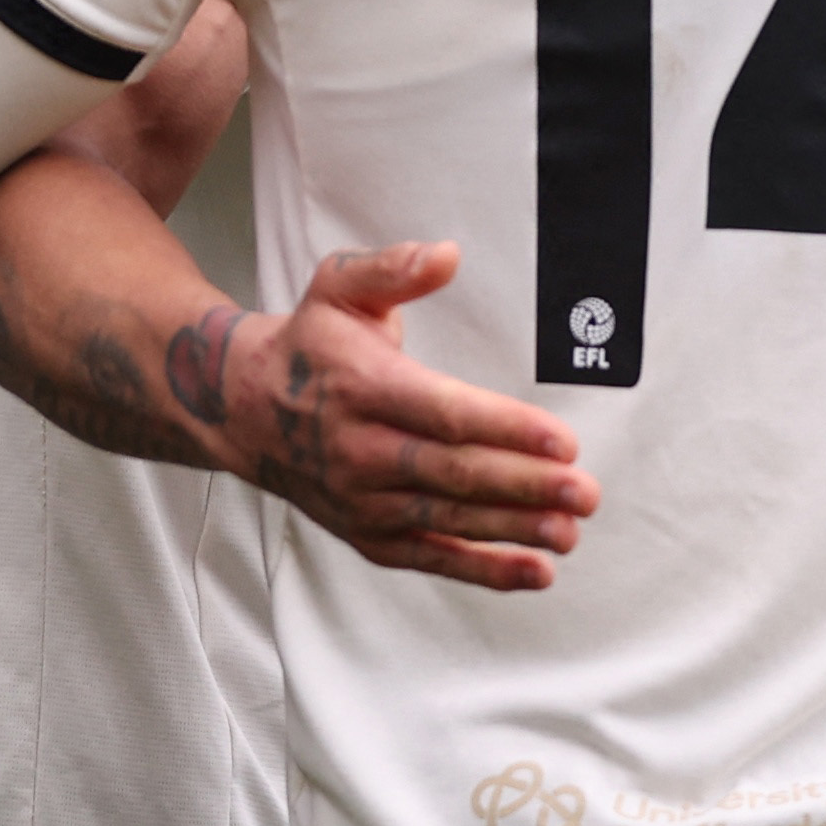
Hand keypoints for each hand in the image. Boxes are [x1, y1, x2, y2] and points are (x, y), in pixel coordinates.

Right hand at [186, 243, 595, 589]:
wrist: (242, 408)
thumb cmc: (308, 345)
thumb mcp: (338, 289)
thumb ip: (393, 269)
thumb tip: (447, 254)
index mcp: (361, 385)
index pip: (443, 413)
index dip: (505, 428)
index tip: (561, 440)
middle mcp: (358, 449)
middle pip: (453, 473)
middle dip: (524, 484)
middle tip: (583, 490)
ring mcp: (361, 499)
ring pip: (447, 520)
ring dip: (513, 529)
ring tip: (570, 529)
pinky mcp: (366, 534)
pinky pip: (430, 557)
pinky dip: (484, 570)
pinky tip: (535, 569)